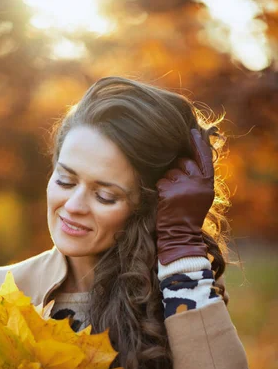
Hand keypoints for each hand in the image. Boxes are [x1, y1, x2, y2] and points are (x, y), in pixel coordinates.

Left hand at [155, 128, 214, 265]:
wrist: (180, 236)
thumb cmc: (188, 217)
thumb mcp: (201, 196)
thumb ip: (198, 177)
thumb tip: (187, 157)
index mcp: (208, 184)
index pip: (204, 158)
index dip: (198, 144)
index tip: (192, 132)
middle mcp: (198, 183)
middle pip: (183, 162)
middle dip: (177, 170)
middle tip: (177, 189)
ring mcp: (183, 187)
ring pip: (170, 171)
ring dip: (167, 181)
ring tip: (172, 198)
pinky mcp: (169, 192)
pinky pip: (160, 181)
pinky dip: (160, 189)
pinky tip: (164, 201)